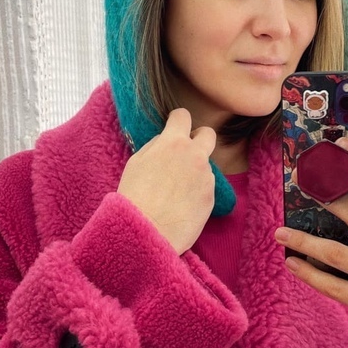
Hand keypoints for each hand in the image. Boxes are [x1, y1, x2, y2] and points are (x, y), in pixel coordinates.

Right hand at [117, 108, 216, 254]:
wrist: (147, 232)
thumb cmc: (135, 198)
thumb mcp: (136, 162)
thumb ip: (156, 146)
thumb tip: (166, 140)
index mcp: (174, 143)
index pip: (183, 115)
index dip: (177, 121)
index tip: (173, 127)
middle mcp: (195, 155)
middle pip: (208, 134)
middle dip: (199, 138)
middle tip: (185, 152)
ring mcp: (207, 177)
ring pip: (205, 165)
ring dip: (194, 171)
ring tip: (175, 191)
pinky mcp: (211, 197)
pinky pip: (206, 186)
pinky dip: (197, 191)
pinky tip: (181, 204)